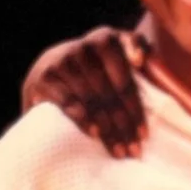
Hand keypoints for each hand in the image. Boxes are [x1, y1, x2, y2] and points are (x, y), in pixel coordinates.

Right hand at [21, 27, 144, 158]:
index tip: (144, 134)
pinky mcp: (45, 77)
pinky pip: (68, 103)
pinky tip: (95, 134)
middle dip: (124, 125)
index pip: (126, 81)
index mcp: (106, 39)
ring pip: (92, 102)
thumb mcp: (114, 50)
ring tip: (119, 151)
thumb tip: (144, 59)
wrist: (46, 67)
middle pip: (110, 94)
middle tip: (134, 150)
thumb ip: (135, 46)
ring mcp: (63, 61)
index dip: (136, 109)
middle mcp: (84, 47)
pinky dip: (83, 119)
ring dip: (108, 130)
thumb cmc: (91, 66)